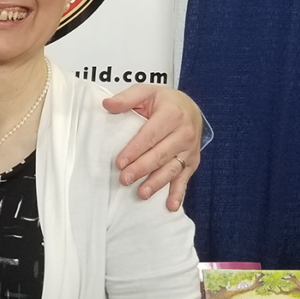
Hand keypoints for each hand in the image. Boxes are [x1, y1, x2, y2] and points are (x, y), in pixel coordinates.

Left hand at [102, 85, 201, 210]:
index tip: (120, 162)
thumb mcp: (146, 92)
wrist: (190, 107)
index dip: (135, 150)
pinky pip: (185, 179)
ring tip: (142, 193)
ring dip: (157, 183)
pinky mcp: (192, 161)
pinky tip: (170, 206)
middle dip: (142, 168)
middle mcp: (185, 133)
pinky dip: (178, 193)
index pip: (151, 135)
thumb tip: (107, 104)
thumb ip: (127, 98)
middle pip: (161, 154)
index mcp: (172, 114)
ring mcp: (190, 149)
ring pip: (172, 168)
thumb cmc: (164, 101)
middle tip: (124, 180)